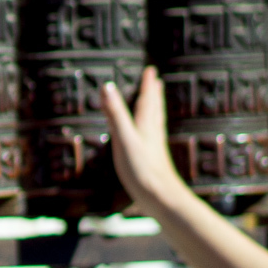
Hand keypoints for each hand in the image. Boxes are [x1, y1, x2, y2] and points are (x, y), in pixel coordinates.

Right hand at [102, 67, 193, 219]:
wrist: (160, 196)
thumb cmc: (142, 169)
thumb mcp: (124, 138)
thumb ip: (115, 113)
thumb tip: (107, 86)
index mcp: (146, 126)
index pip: (147, 100)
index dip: (148, 85)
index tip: (150, 70)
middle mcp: (153, 134)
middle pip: (154, 109)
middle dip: (154, 95)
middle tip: (156, 82)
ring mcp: (154, 147)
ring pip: (155, 122)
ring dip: (155, 110)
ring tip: (155, 103)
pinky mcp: (153, 160)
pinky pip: (152, 137)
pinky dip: (151, 129)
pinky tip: (150, 136)